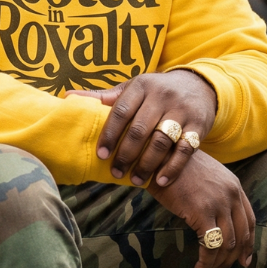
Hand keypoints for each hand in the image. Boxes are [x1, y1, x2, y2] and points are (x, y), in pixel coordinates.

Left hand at [67, 71, 216, 187]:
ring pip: (162, 141)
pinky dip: (172, 168)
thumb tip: (67, 97)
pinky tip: (160, 181)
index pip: (121, 111)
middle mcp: (162, 96)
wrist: (199, 86)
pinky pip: (185, 150)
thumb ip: (103, 97)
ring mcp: (182, 110)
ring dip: (147, 164)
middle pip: (140, 129)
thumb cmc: (155, 92)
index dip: (109, 134)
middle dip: (126, 154)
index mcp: (141, 86)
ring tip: (135, 180)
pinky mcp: (199, 125)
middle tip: (115, 172)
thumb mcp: (133, 89)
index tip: (100, 154)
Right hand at [150, 151, 254, 267]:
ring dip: (217, 266)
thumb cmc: (173, 165)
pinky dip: (206, 263)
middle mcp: (232, 195)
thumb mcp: (202, 175)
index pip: (249, 220)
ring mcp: (219, 203)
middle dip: (232, 260)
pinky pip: (210, 246)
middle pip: (241, 236)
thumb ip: (213, 193)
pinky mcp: (202, 212)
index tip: (243, 260)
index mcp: (234, 186)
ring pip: (226, 245)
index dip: (247, 244)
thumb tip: (210, 216)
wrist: (159, 153)